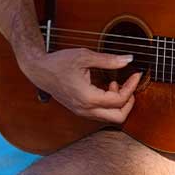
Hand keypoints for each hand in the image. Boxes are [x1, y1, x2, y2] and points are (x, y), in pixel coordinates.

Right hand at [20, 48, 141, 123]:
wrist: (39, 71)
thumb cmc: (59, 62)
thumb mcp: (84, 56)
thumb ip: (108, 60)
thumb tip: (128, 60)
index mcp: (87, 98)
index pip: (118, 100)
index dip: (131, 87)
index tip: (136, 74)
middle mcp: (85, 109)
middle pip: (118, 118)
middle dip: (129, 102)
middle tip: (130, 84)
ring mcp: (82, 112)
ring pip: (109, 117)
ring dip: (118, 103)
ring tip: (115, 82)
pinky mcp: (80, 110)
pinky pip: (101, 113)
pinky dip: (109, 104)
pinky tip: (107, 87)